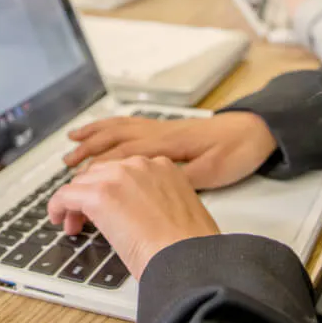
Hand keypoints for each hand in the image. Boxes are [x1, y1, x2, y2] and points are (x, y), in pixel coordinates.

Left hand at [48, 156, 218, 278]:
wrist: (187, 258)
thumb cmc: (188, 246)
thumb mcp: (179, 211)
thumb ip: (160, 202)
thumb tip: (143, 216)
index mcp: (163, 167)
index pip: (124, 170)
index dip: (111, 188)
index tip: (109, 206)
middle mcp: (140, 165)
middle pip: (100, 172)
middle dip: (90, 194)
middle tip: (87, 220)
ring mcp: (119, 177)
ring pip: (82, 182)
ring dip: (75, 202)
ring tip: (74, 224)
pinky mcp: (100, 195)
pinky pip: (66, 195)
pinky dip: (58, 206)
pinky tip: (59, 219)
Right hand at [63, 112, 276, 189]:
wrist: (257, 129)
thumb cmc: (237, 151)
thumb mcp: (211, 173)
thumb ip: (180, 177)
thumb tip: (151, 187)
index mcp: (165, 144)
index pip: (117, 159)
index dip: (91, 178)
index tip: (73, 197)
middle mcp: (159, 132)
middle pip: (112, 139)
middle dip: (85, 154)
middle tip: (64, 169)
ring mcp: (162, 128)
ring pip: (119, 128)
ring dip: (93, 135)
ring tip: (72, 142)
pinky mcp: (168, 129)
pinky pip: (132, 125)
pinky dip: (112, 127)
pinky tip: (106, 132)